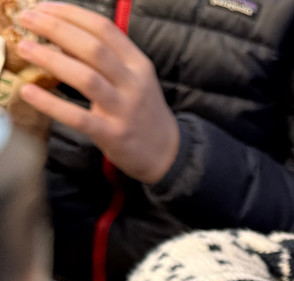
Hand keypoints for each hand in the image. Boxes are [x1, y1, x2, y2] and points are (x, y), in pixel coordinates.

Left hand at [16, 2, 179, 183]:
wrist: (166, 153)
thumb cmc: (142, 112)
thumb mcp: (133, 79)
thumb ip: (105, 59)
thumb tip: (62, 36)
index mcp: (139, 64)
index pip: (105, 29)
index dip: (72, 14)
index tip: (44, 7)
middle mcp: (134, 84)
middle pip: (94, 48)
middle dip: (56, 29)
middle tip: (28, 20)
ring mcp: (124, 110)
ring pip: (86, 78)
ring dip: (51, 59)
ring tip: (25, 48)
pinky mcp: (113, 135)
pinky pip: (78, 117)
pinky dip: (51, 104)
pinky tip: (29, 92)